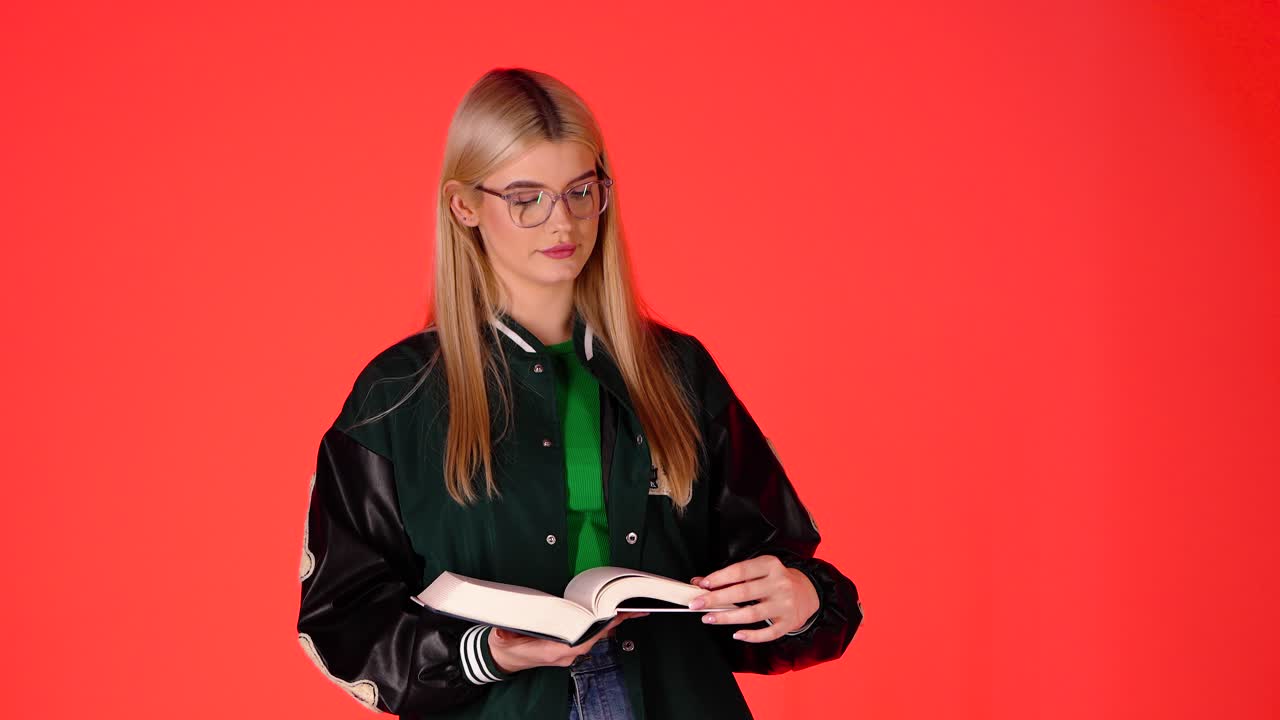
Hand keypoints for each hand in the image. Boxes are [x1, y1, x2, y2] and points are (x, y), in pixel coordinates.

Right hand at [487, 611, 648, 673]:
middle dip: (611, 624)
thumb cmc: (505, 648)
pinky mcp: (567, 647)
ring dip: (608, 625)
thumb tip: (503, 630)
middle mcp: (564, 654)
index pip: (581, 642)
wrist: (503, 659)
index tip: (610, 618)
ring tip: (626, 610)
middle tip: (629, 610)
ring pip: (593, 638)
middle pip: (593, 638)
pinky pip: (588, 637)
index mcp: (552, 652)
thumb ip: (504, 634)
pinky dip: (600, 626)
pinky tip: (610, 617)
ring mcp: (567, 652)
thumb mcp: (501, 639)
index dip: (597, 630)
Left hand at [688, 554, 819, 641]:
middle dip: (716, 599)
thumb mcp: (757, 570)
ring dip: (727, 617)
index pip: (740, 571)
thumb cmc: (775, 580)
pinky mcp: (788, 622)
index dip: (719, 578)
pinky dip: (751, 635)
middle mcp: (779, 583)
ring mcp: (785, 604)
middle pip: (743, 593)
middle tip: (696, 604)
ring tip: (708, 618)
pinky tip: (736, 634)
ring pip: (752, 614)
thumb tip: (699, 582)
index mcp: (770, 565)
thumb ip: (730, 576)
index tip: (702, 585)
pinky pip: (768, 633)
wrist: (808, 592)